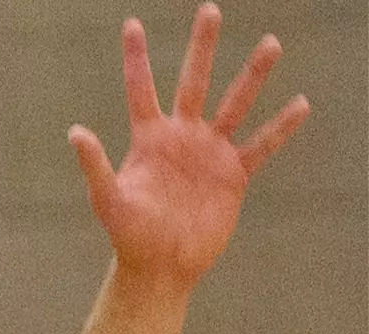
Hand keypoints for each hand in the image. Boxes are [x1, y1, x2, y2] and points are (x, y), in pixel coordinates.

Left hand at [68, 4, 309, 292]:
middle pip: (194, 82)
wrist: (160, 266)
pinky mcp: (233, 175)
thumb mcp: (108, 198)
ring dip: (252, 76)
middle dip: (202, 47)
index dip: (136, 58)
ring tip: (271, 42)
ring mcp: (209, 153)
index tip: (131, 23)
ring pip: (235, 104)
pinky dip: (280, 127)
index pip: (141, 88)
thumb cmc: (128, 234)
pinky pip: (261, 145)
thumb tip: (75, 132)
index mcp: (149, 138)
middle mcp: (182, 137)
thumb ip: (95, 164)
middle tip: (209, 9)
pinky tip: (300, 103)